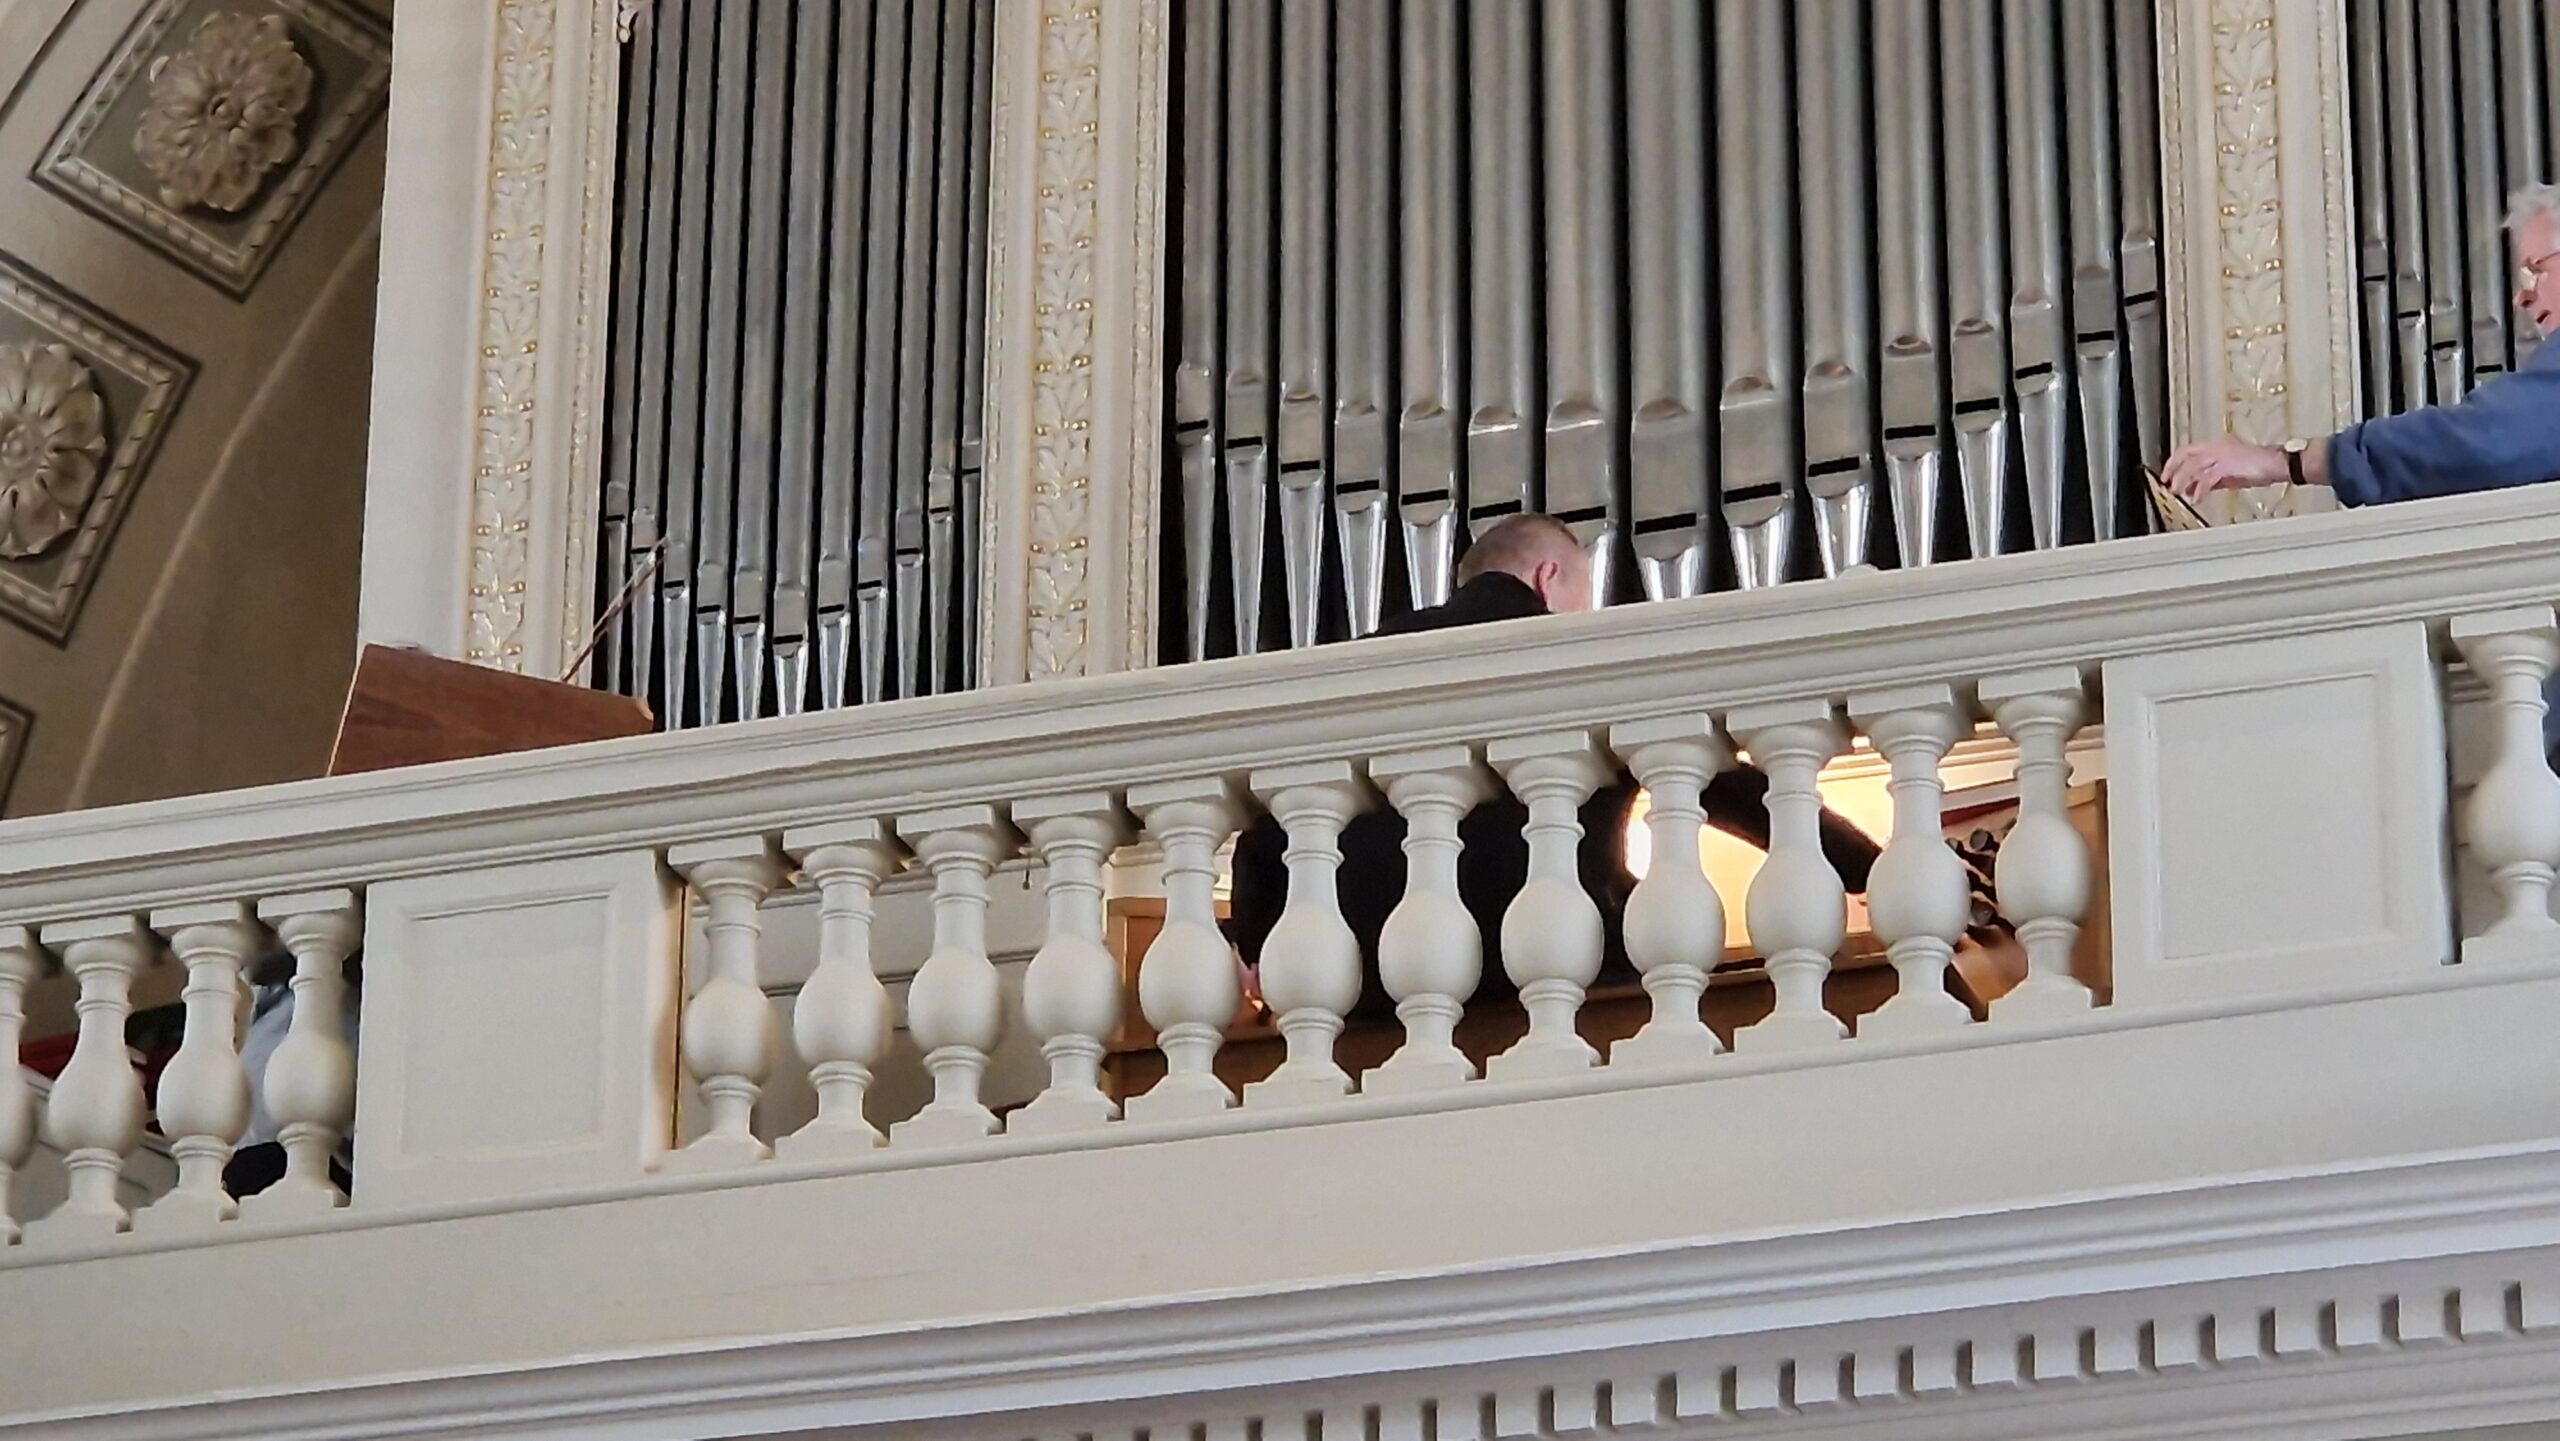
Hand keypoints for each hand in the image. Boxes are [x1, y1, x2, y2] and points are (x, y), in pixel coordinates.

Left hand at [2161, 439, 2288, 500]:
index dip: (2174, 463)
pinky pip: (2208, 478)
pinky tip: (2197, 498)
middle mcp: (2216, 449)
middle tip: (2167, 484)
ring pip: (2193, 465)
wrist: (2277, 463)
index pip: (2187, 451)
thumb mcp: (2229, 474)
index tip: (2167, 476)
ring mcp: (2221, 456)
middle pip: (2186, 454)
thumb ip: (2211, 480)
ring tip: (2178, 492)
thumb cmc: (2258, 466)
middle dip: (2173, 469)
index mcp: (2215, 448)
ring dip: (2182, 479)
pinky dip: (2200, 489)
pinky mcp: (2228, 465)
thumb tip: (2194, 488)